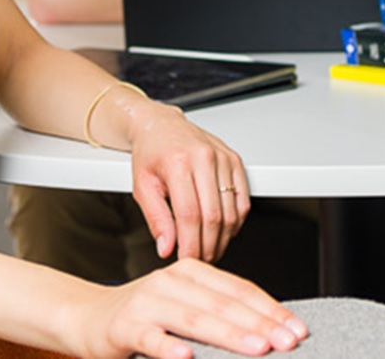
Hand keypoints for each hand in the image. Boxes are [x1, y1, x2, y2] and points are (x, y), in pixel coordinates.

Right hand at [71, 258, 307, 358]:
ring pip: (195, 318)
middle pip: (223, 303)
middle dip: (260, 324)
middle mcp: (171, 281)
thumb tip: (265, 329)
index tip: (296, 328)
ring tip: (256, 348)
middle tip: (287, 341)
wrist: (88, 316)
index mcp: (191, 272)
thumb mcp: (184, 307)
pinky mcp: (126, 326)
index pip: (239, 289)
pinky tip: (187, 358)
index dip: (270, 308)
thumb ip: (216, 311)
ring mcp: (148, 302)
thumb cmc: (143, 316)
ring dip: (229, 334)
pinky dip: (170, 348)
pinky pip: (152, 338)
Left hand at [125, 98, 250, 263]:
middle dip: (208, 247)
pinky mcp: (234, 159)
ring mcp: (222, 157)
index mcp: (178, 162)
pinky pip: (243, 199)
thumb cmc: (150, 153)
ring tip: (210, 249)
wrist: (161, 125)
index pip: (189, 215)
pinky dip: (236, 222)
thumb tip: (166, 247)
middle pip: (213, 216)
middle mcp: (203, 157)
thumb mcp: (142, 186)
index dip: (190, 244)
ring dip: (223, 239)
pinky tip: (223, 230)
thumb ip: (155, 219)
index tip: (186, 260)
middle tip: (199, 259)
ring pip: (231, 212)